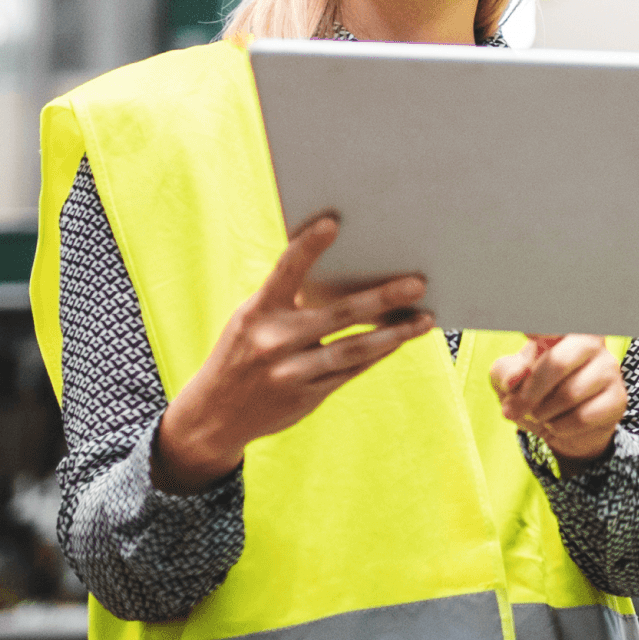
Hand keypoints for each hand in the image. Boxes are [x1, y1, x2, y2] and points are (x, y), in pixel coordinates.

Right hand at [153, 216, 432, 493]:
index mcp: (257, 313)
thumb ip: (288, 300)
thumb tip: (347, 274)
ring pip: (354, 349)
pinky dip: (379, 353)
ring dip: (394, 334)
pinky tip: (400, 339)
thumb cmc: (243, 351)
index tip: (333, 223)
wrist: (213, 416)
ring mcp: (291, 373)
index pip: (285, 272)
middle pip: (338, 315)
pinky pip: (352, 371)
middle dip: (381, 299)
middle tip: (417, 283)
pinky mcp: (307, 397)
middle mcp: (273, 342)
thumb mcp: (251, 320)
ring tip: (425, 319)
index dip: (308, 247)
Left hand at [489, 334, 626, 473]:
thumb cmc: (532, 390)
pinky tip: (557, 424)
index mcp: (562, 330)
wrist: (556, 423)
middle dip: (530, 392)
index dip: (543, 327)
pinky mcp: (618, 399)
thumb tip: (516, 378)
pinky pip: (583, 417)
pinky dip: (560, 427)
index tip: (529, 331)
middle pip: (558, 363)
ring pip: (569, 394)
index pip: (560, 320)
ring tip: (539, 414)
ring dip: (543, 413)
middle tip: (511, 409)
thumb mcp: (508, 380)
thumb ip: (506, 373)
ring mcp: (609, 369)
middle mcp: (591, 342)